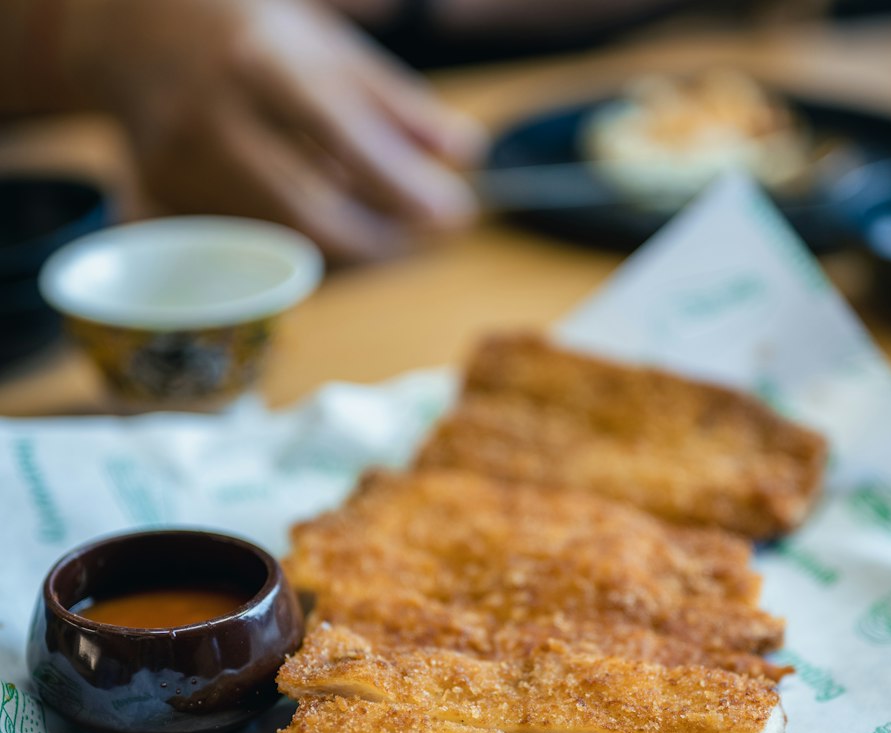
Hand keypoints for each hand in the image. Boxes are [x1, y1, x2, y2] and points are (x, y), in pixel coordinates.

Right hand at [77, 0, 484, 260]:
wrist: (135, 34)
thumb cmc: (251, 37)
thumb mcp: (325, 46)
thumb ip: (396, 103)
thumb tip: (466, 153)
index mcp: (259, 61)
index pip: (342, 137)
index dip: (400, 186)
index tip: (453, 216)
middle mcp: (212, 118)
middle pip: (312, 212)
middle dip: (381, 241)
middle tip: (427, 237)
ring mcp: (180, 168)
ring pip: (284, 242)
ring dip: (346, 248)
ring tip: (382, 222)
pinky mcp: (162, 204)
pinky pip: (249, 251)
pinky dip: (298, 249)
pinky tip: (322, 225)